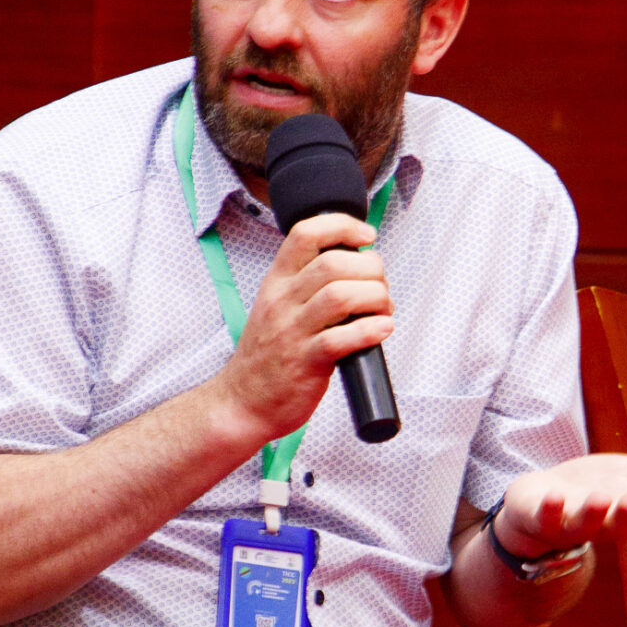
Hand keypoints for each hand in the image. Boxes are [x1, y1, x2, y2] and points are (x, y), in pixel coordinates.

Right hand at [215, 212, 391, 448]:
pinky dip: (371, 330)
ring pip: (340, 296)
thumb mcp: (278, 305)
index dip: (343, 226)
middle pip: (333, 263)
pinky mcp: (305, 363)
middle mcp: (282, 301)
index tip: (366, 236)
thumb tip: (360, 264)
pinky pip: (341, 339)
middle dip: (371, 270)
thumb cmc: (269, 354)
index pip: (305, 233)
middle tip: (380, 287)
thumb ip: (310, 282)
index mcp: (277, 281)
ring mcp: (291, 332)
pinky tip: (382, 329)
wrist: (243, 401)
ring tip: (383, 310)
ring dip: (375, 298)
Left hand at [493, 452, 626, 558]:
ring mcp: (566, 522)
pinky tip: (553, 497)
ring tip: (601, 499)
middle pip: (614, 523)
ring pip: (581, 524)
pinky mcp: (536, 514)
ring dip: (592, 513)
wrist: (540, 499)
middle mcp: (599, 524)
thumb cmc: (597, 490)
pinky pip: (542, 516)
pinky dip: (548, 509)